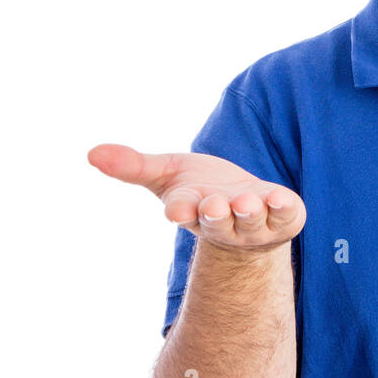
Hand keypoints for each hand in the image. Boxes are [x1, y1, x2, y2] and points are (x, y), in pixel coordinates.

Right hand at [88, 143, 305, 250]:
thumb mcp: (167, 174)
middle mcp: (223, 222)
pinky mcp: (284, 218)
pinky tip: (279, 198)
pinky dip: (283, 208)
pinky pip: (286, 216)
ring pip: (252, 221)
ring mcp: (255, 224)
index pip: (183, 211)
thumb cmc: (202, 189)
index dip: (180, 210)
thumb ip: (133, 166)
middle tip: (214, 205)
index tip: (176, 210)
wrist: (247, 207)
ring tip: (247, 202)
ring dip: (249, 212)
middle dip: (216, 214)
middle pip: (218, 221)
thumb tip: (91, 153)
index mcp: (192, 209)